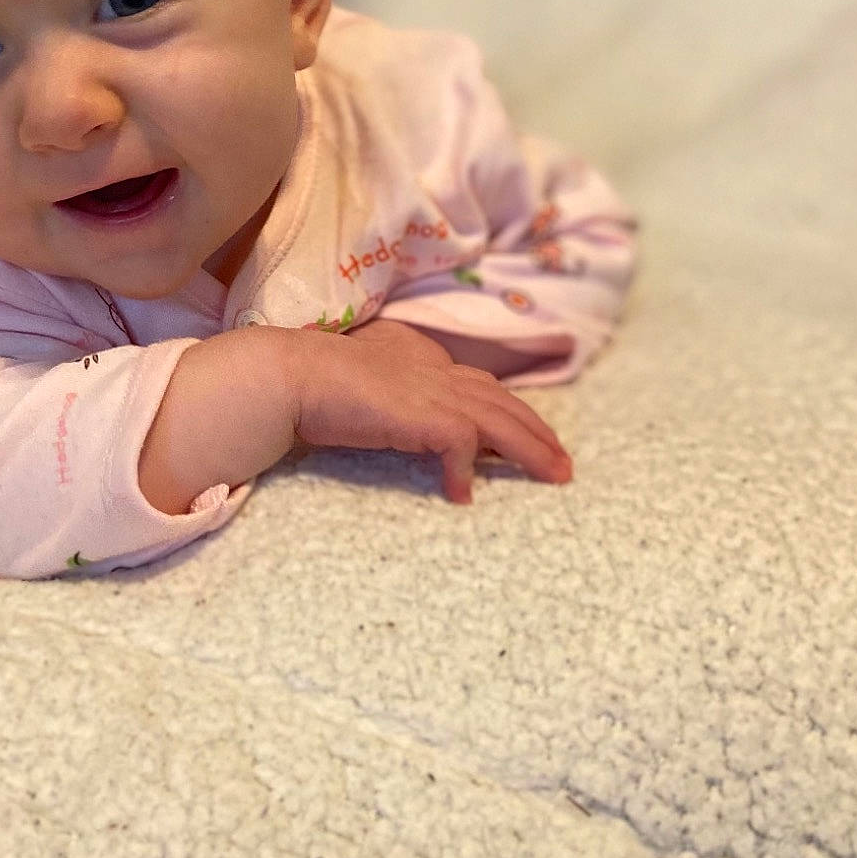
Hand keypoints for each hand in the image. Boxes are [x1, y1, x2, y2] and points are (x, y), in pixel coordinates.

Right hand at [286, 321, 572, 502]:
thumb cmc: (314, 384)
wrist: (294, 376)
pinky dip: (465, 473)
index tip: (530, 433)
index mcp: (422, 361)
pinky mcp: (423, 415)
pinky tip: (464, 497)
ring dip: (530, 451)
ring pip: (498, 421)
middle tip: (562, 462)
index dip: (509, 410)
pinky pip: (461, 446)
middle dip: (537, 432)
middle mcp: (435, 371)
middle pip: (502, 402)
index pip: (479, 385)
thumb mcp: (366, 386)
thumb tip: (405, 421)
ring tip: (553, 476)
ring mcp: (433, 391)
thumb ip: (393, 396)